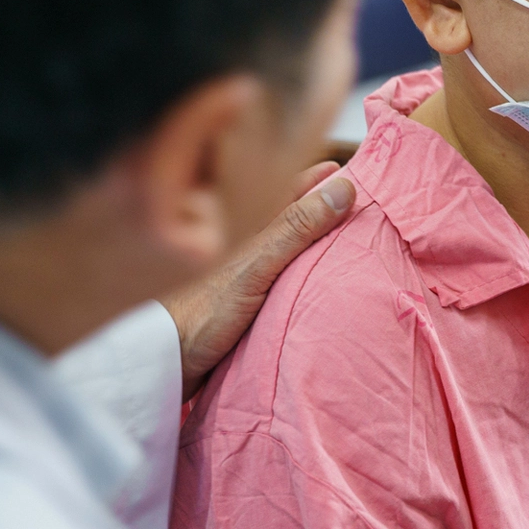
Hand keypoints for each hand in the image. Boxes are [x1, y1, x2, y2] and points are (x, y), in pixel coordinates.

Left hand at [160, 162, 354, 397]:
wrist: (169, 359)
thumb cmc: (206, 311)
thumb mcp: (257, 266)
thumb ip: (295, 229)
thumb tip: (343, 190)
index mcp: (251, 228)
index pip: (291, 192)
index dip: (320, 180)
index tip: (352, 169)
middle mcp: (251, 248)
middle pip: (293, 219)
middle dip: (323, 207)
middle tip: (359, 200)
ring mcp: (250, 275)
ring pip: (289, 249)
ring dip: (315, 243)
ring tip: (347, 237)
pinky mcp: (248, 303)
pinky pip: (285, 280)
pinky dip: (305, 275)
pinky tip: (318, 283)